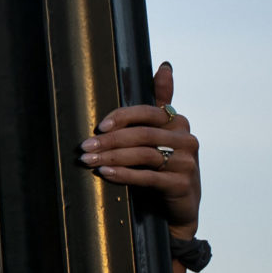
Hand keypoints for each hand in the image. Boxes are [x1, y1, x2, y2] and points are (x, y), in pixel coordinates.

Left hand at [80, 62, 200, 233]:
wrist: (177, 206)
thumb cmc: (162, 164)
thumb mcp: (159, 132)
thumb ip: (160, 100)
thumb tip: (165, 66)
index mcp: (178, 122)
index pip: (147, 112)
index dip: (122, 117)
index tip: (98, 126)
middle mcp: (187, 140)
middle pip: (142, 135)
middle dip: (109, 140)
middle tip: (84, 147)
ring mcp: (187, 163)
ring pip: (144, 155)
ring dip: (111, 157)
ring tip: (88, 161)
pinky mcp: (183, 184)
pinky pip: (149, 177)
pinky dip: (124, 175)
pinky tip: (105, 174)